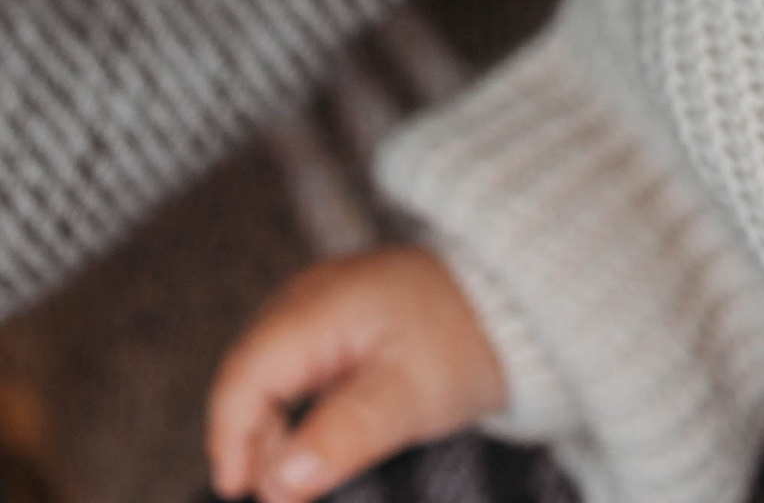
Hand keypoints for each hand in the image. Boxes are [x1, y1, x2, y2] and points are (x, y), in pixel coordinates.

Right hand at [206, 246, 505, 502]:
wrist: (516, 305)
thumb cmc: (466, 340)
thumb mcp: (410, 396)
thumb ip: (342, 437)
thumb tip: (277, 485)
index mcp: (320, 304)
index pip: (244, 376)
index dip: (231, 440)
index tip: (242, 491)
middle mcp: (308, 296)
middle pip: (247, 377)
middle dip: (252, 440)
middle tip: (284, 490)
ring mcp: (318, 304)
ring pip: (265, 377)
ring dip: (272, 428)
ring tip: (307, 468)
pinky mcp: (333, 321)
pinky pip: (291, 370)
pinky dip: (293, 411)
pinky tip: (318, 439)